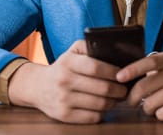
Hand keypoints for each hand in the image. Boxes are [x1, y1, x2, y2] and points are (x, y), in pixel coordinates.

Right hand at [8, 40, 127, 123]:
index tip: (123, 74)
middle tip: (125, 89)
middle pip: (102, 88)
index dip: (114, 72)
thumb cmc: (62, 68)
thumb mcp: (72, 51)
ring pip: (100, 104)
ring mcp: (63, 99)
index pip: (96, 67)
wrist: (37, 86)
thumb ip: (89, 46)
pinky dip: (102, 112)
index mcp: (67, 62)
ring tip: (117, 97)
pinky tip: (104, 106)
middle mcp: (64, 81)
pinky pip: (92, 117)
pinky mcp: (64, 115)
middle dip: (119, 89)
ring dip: (113, 102)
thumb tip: (112, 50)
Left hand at [116, 52, 162, 120]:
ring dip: (147, 108)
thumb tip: (125, 81)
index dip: (132, 70)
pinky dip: (160, 114)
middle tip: (131, 102)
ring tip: (153, 105)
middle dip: (132, 98)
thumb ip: (151, 70)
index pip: (148, 63)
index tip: (119, 77)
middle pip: (144, 87)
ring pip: (151, 103)